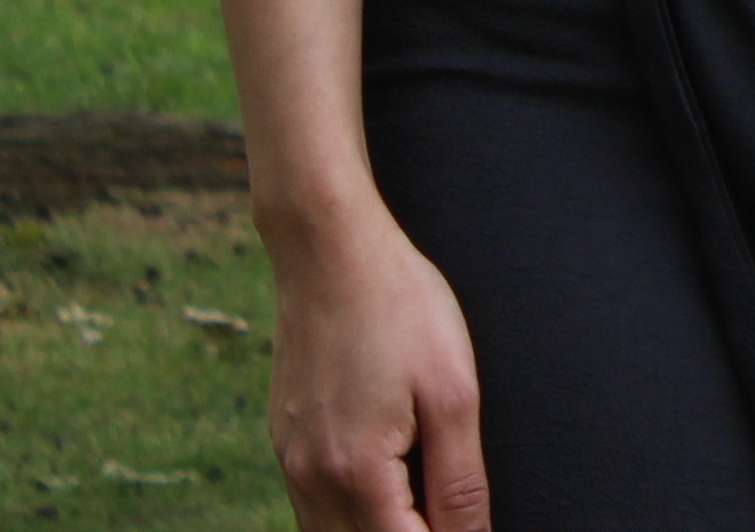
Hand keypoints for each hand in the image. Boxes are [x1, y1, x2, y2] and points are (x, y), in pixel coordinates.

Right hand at [263, 209, 487, 531]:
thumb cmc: (399, 307)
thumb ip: (460, 480)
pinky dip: (347, 513)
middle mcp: (311, 477)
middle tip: (450, 513)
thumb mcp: (452, 392)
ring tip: (421, 502)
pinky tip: (384, 487)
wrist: (329, 250)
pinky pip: (311, 505)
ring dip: (376, 528)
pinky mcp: (284, 440)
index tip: (469, 527)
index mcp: (355, 472)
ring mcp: (290, 460)